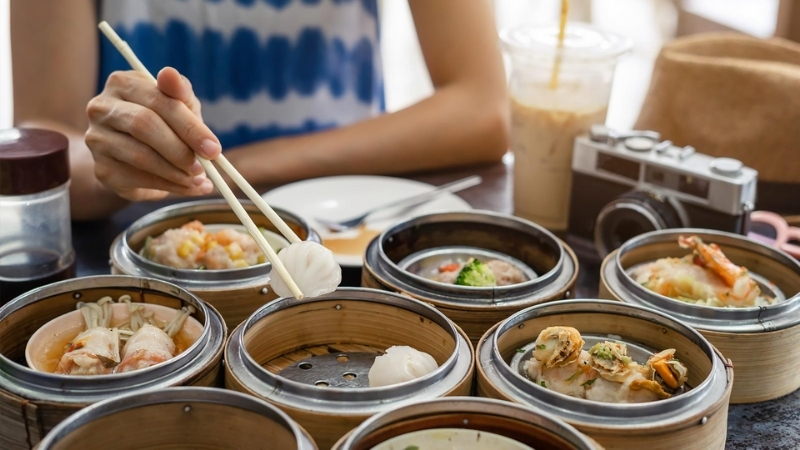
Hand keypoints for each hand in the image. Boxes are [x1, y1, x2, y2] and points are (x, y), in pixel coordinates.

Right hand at [85, 67, 221, 200]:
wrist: (133, 155)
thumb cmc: (162, 122)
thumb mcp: (178, 105)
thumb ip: (180, 93)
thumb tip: (170, 73)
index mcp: (122, 83)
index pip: (158, 100)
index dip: (189, 126)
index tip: (214, 148)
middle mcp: (101, 108)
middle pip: (144, 126)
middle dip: (181, 149)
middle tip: (205, 167)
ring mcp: (97, 139)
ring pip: (140, 156)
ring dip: (176, 172)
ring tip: (198, 178)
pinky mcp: (102, 169)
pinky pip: (138, 179)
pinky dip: (168, 186)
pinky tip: (185, 186)